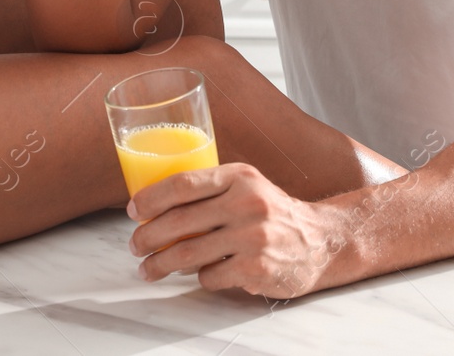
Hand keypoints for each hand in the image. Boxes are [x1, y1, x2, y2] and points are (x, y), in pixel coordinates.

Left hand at [129, 163, 344, 297]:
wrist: (320, 241)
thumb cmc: (272, 213)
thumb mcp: (247, 186)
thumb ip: (211, 190)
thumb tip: (156, 204)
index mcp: (240, 177)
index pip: (184, 183)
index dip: (151, 198)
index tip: (133, 209)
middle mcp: (247, 203)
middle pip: (178, 222)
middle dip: (146, 237)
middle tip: (135, 245)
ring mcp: (252, 238)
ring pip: (186, 254)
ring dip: (159, 264)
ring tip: (148, 268)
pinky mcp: (255, 269)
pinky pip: (209, 276)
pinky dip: (200, 277)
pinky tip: (205, 272)